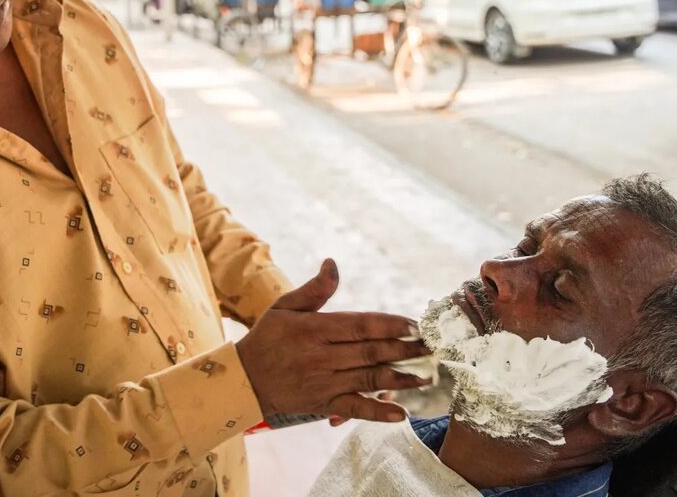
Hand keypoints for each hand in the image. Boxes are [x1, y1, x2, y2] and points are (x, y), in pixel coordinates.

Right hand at [236, 259, 431, 423]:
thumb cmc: (267, 338)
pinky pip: (354, 408)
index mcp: (315, 329)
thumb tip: (333, 263)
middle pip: (370, 352)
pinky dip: (377, 412)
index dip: (389, 325)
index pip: (360, 325)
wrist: (244, 380)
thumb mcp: (284, 307)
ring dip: (400, 379)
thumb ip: (315, 289)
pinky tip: (400, 413)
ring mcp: (324, 382)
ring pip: (368, 380)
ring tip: (427, 377)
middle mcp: (322, 357)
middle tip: (432, 348)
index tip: (414, 325)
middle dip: (405, 350)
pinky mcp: (323, 404)